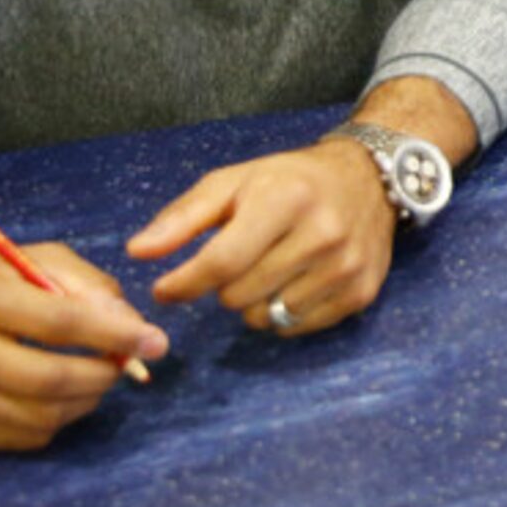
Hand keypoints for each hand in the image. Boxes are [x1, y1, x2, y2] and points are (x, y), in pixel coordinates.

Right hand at [0, 246, 166, 450]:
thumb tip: (134, 328)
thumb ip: (89, 286)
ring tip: (96, 377)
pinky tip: (60, 396)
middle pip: (50, 380)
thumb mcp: (31, 261)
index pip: (60, 322)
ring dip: (88, 400)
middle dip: (105, 375)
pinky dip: (59, 419)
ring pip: (42, 417)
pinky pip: (26, 438)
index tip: (157, 341)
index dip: (116, 335)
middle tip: (126, 365)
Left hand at [128, 139, 398, 337]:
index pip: (222, 261)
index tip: (165, 289)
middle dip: (224, 286)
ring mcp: (346, 266)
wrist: (370, 179)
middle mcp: (323, 233)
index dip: (184, 283)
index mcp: (286, 199)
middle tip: (239, 261)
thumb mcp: (234, 182)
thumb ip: (182, 217)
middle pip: (238, 296)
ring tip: (269, 270)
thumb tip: (136, 252)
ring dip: (254, 302)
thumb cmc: (290, 180)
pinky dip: (284, 313)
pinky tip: (294, 282)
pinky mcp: (361, 292)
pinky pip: (296, 328)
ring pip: (265, 318)